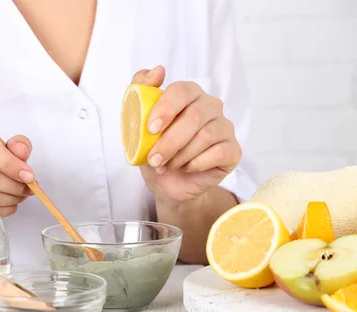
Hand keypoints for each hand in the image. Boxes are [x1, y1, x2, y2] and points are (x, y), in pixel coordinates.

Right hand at [0, 126, 34, 219]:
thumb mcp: (5, 149)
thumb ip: (17, 145)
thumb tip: (21, 152)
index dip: (11, 164)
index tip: (29, 175)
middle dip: (16, 185)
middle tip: (29, 189)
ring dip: (12, 199)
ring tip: (21, 196)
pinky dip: (3, 210)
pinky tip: (9, 204)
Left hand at [132, 66, 241, 203]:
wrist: (166, 182)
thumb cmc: (154, 148)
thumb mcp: (137, 123)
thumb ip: (140, 91)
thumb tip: (157, 70)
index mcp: (188, 94)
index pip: (181, 90)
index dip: (166, 108)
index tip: (150, 129)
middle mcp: (210, 106)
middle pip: (194, 116)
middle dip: (170, 141)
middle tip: (154, 159)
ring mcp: (224, 127)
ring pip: (205, 137)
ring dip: (180, 155)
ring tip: (165, 166)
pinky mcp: (233, 150)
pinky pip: (218, 153)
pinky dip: (196, 164)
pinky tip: (185, 168)